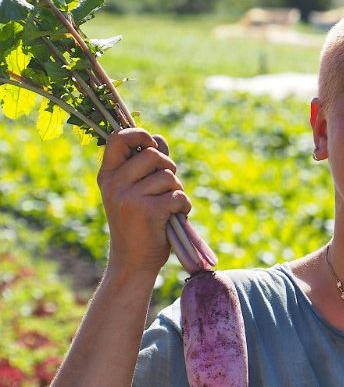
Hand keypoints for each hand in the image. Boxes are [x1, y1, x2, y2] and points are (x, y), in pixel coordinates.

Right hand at [97, 128, 190, 274]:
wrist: (133, 261)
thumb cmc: (139, 223)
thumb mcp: (135, 191)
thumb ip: (146, 165)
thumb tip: (158, 139)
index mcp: (108, 175)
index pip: (118, 138)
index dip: (139, 134)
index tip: (152, 144)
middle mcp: (114, 184)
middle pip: (153, 154)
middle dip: (169, 168)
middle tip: (167, 188)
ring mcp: (129, 197)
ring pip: (168, 176)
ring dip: (177, 190)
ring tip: (169, 207)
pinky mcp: (147, 211)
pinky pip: (177, 195)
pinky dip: (184, 206)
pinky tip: (176, 217)